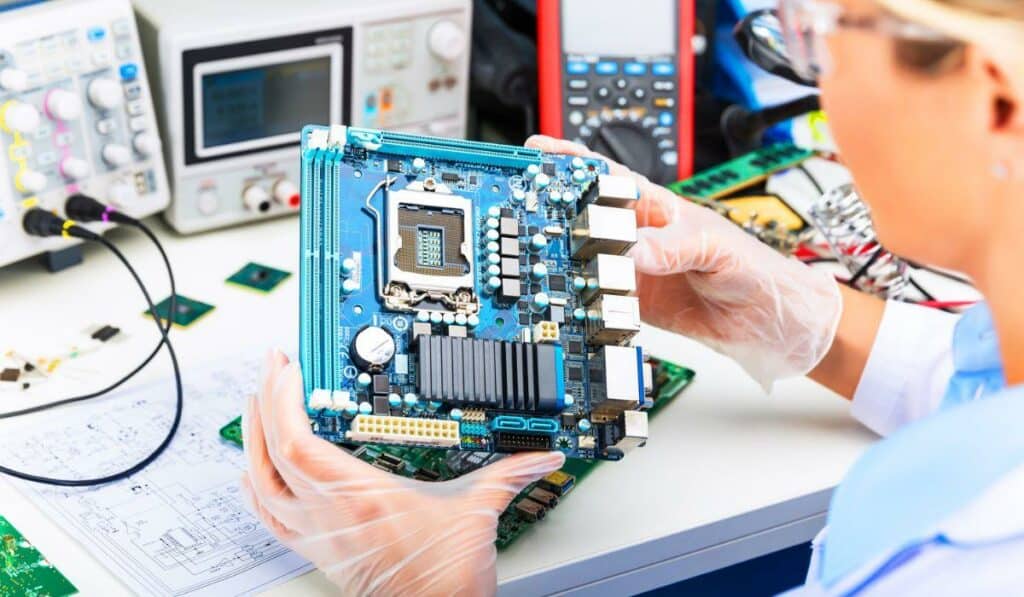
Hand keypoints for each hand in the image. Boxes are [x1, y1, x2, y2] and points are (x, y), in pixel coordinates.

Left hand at [243, 350, 564, 595]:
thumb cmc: (446, 578)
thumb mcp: (478, 511)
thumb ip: (509, 473)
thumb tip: (539, 454)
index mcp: (360, 495)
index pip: (298, 440)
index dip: (283, 399)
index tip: (289, 366)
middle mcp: (329, 514)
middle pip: (272, 452)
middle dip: (265, 401)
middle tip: (272, 367)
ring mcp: (319, 534)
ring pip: (261, 482)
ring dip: (252, 439)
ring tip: (255, 402)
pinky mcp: (319, 551)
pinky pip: (269, 519)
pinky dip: (255, 489)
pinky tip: (252, 472)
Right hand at [526, 135, 841, 388]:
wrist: (768, 320)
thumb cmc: (754, 268)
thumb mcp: (715, 247)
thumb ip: (674, 247)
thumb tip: (634, 250)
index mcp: (660, 208)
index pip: (610, 177)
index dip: (573, 160)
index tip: (539, 150)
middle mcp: (641, 236)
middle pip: (588, 217)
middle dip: (556, 211)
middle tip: (527, 214)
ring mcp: (635, 269)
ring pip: (588, 258)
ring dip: (565, 259)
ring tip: (542, 257)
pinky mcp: (636, 303)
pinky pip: (601, 297)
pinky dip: (584, 298)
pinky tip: (570, 296)